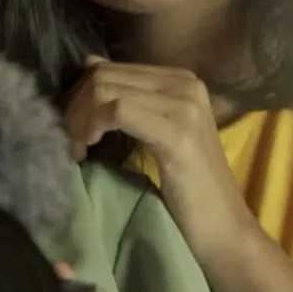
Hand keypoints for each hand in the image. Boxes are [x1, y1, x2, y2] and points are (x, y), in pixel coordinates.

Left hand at [64, 57, 255, 262]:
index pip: (111, 68)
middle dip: (74, 108)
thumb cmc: (188, 188)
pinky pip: (118, 111)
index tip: (70, 128)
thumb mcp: (155, 131)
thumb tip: (88, 64)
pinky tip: (88, 151)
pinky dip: (93, 127)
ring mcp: (184, 105)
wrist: (223, 227)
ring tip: (77, 150)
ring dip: (79, 121)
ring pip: (106, 90)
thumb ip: (129, 98)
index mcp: (180, 79)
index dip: (79, 96)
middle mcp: (185, 83)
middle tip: (69, 142)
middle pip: (105, 77)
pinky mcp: (178, 132)